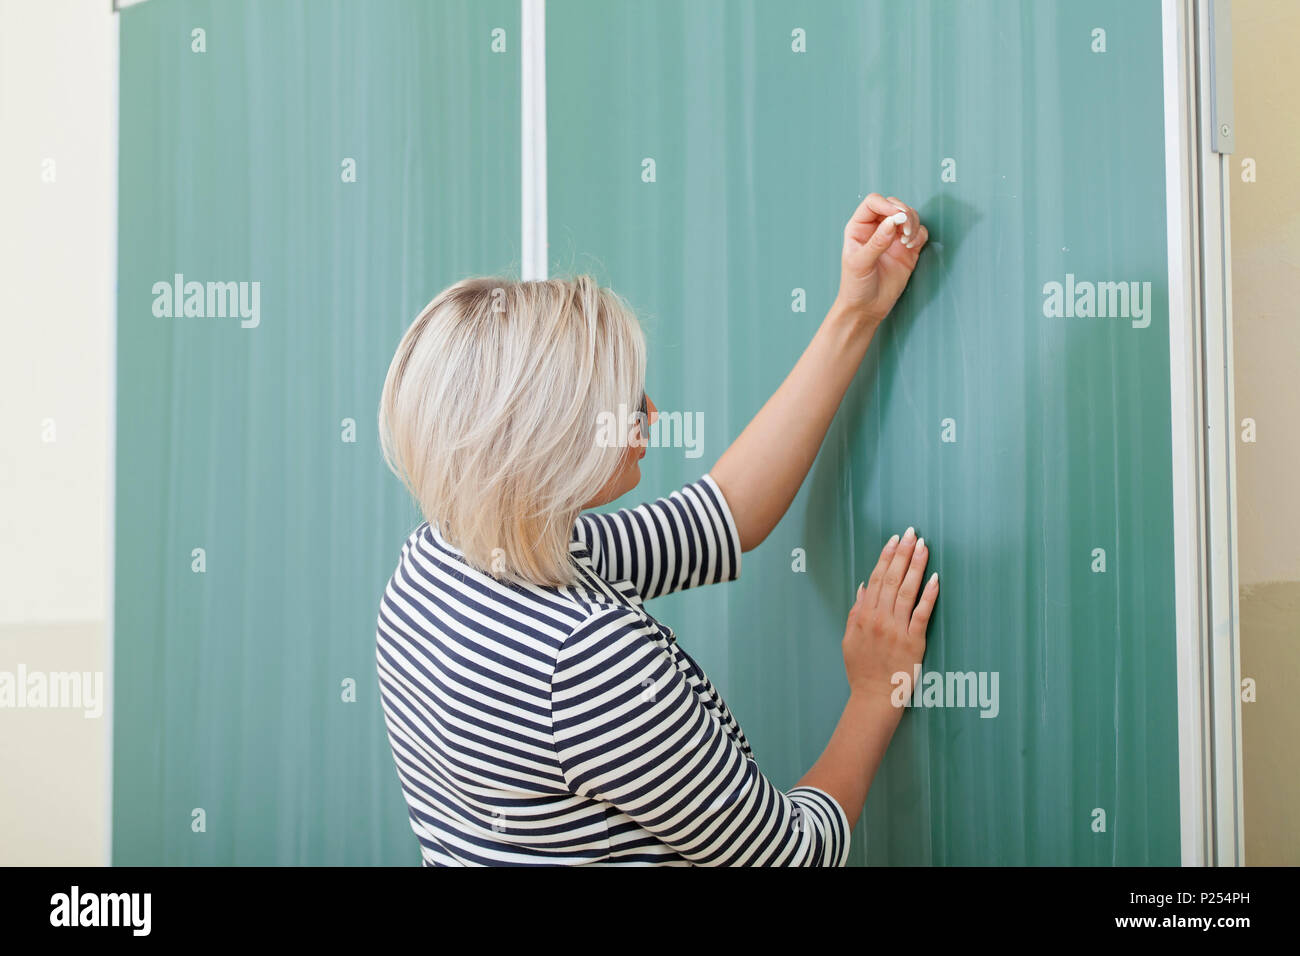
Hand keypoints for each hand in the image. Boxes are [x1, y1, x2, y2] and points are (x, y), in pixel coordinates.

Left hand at [835, 194, 928, 326]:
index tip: (897, 217)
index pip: (873, 202)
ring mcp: (893, 238)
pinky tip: (911, 247)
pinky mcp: (907, 249)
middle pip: (894, 205)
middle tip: (905, 231)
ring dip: (913, 224)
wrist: (867, 308)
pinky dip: (919, 235)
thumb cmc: (856, 286)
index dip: (886, 205)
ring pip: (909, 216)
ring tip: (907, 242)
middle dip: (904, 213)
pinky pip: (919, 232)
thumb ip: (877, 241)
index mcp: (859, 227)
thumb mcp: (860, 263)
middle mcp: (877, 228)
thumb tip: (893, 221)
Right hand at [842, 528, 937, 706]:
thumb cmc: (862, 670)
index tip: (894, 540)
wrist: (874, 698)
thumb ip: (855, 612)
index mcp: (863, 616)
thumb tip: (862, 588)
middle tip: (912, 533)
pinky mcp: (914, 641)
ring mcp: (897, 629)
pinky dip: (929, 595)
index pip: (876, 578)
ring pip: (907, 591)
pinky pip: (922, 614)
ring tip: (924, 547)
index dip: (886, 557)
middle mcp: (879, 619)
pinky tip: (935, 579)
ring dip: (916, 566)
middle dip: (903, 553)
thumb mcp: (849, 639)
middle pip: (892, 579)